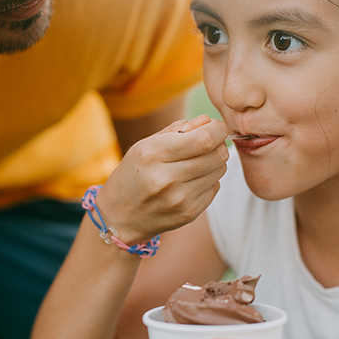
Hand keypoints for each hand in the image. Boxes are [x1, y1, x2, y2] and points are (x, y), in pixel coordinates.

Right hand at [98, 114, 228, 243]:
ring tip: (196, 162)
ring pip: (219, 171)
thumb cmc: (133, 173)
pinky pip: (214, 188)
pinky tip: (191, 181)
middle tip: (208, 144)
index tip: (216, 127)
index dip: (218, 129)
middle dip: (219, 144)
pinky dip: (209, 180)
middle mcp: (167, 178)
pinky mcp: (189, 213)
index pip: (204, 139)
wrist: (119, 216)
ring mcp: (179, 199)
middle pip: (217, 155)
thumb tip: (209, 121)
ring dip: (215, 162)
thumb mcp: (146, 144)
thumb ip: (179, 128)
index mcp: (153, 154)